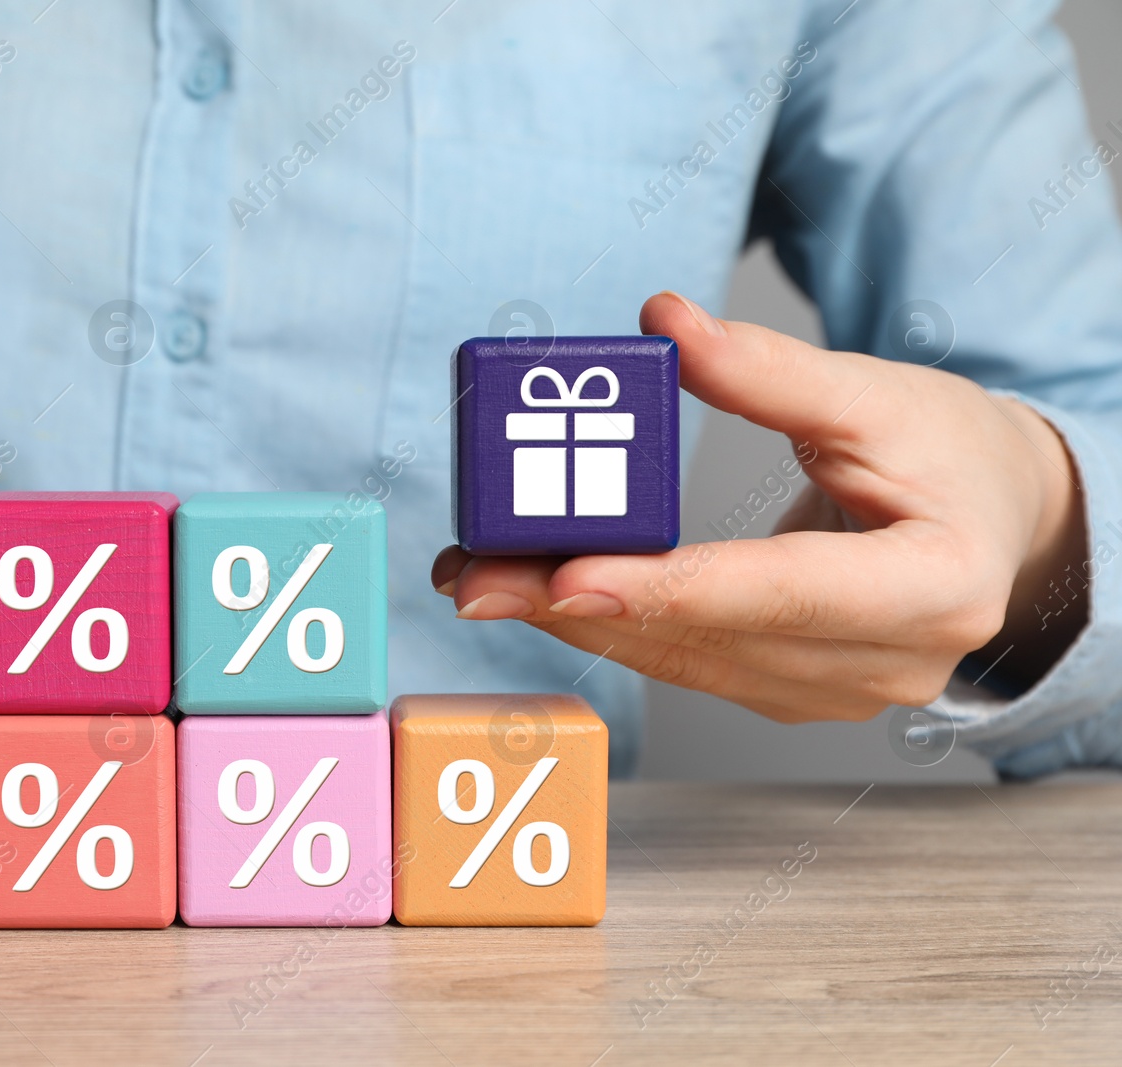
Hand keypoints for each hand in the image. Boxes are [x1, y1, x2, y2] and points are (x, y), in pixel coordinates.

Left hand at [432, 292, 1088, 721]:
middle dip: (576, 604)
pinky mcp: (792, 690)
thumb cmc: (954, 456)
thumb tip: (662, 324)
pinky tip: (539, 591)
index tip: (565, 577)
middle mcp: (884, 663)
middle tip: (472, 574)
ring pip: (682, 662)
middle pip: (706, 638)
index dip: (667, 588)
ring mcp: (836, 692)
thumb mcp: (878, 394)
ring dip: (573, 619)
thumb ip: (769, 371)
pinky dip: (613, 625)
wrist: (998, 521)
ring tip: (479, 573)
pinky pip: (687, 663)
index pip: (780, 593)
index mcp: (932, 588)